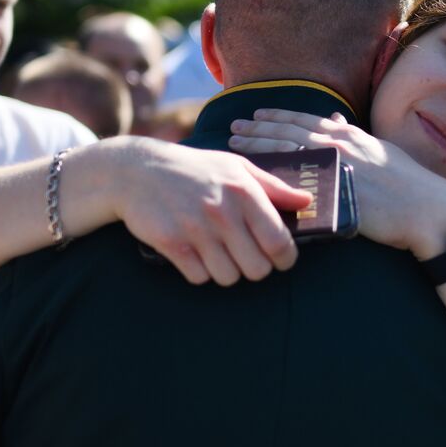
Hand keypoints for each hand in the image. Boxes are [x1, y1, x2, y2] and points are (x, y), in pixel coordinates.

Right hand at [105, 138, 312, 285]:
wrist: (137, 170)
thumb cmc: (195, 170)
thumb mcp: (236, 168)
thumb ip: (274, 187)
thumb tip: (308, 202)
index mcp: (244, 192)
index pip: (279, 242)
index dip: (285, 258)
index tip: (281, 258)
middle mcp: (222, 212)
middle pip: (257, 269)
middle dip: (255, 268)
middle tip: (246, 257)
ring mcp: (195, 229)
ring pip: (228, 278)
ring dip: (226, 271)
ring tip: (218, 253)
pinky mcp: (171, 244)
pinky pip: (199, 278)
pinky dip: (200, 271)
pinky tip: (195, 253)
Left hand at [228, 110, 445, 255]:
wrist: (427, 209)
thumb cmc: (410, 183)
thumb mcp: (382, 150)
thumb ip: (356, 136)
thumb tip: (340, 120)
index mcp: (348, 134)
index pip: (303, 120)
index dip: (277, 116)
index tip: (255, 114)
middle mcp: (338, 145)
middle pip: (287, 132)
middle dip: (257, 128)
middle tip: (232, 127)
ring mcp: (334, 168)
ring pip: (285, 152)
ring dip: (257, 147)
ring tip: (234, 144)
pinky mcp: (334, 193)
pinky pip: (296, 184)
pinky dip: (273, 178)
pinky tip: (253, 178)